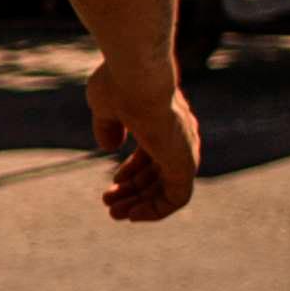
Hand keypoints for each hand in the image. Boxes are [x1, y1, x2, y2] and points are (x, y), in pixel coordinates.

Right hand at [86, 56, 200, 220]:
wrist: (136, 76)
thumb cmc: (119, 84)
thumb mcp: (105, 107)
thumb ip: (108, 127)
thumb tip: (109, 147)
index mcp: (163, 121)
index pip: (154, 154)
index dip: (133, 172)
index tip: (113, 182)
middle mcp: (179, 137)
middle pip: (159, 173)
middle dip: (134, 191)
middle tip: (109, 204)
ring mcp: (183, 149)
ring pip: (167, 188)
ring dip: (141, 204)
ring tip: (114, 213)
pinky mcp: (184, 162)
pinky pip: (177, 197)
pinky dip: (157, 210)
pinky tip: (134, 214)